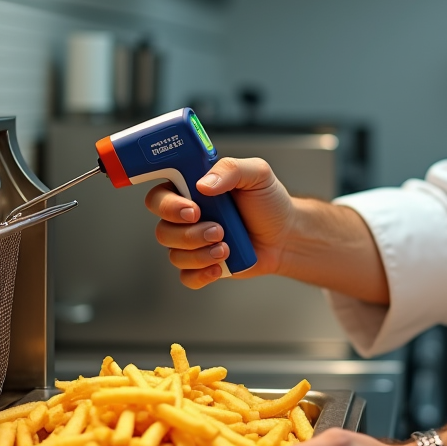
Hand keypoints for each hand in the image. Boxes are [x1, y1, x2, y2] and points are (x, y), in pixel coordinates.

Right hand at [144, 157, 294, 288]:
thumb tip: (203, 184)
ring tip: (226, 247)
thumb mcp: (257, 173)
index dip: (167, 205)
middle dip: (188, 234)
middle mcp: (187, 217)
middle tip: (218, 229)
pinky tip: (220, 266)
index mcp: (191, 190)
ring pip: (175, 254)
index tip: (192, 209)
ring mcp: (193, 243)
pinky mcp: (203, 265)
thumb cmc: (269, 202)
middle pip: (163, 229)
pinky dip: (201, 273)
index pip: (159, 196)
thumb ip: (230, 169)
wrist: (286, 234)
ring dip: (200, 253)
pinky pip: (186, 276)